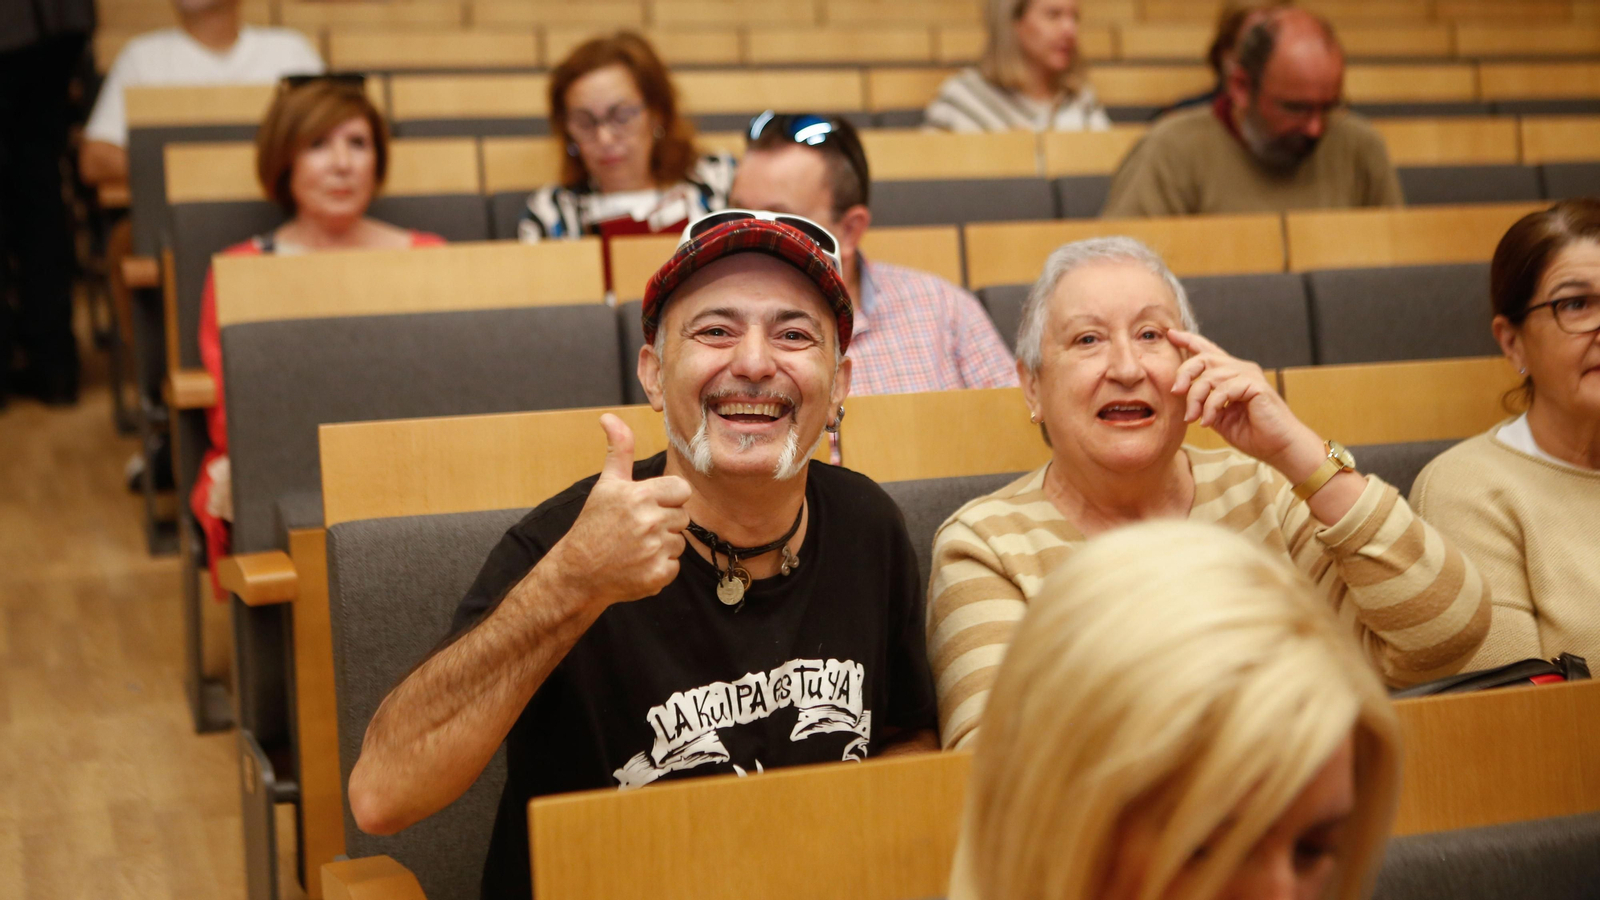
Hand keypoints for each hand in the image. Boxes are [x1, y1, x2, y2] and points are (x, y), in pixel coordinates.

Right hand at [547, 414, 691, 608]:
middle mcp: (648, 522)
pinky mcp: (657, 575)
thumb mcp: (606, 485)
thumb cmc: (594, 525)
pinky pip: (674, 566)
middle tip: (639, 528)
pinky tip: (638, 564)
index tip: (650, 504)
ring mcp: (653, 550)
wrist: (577, 573)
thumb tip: (609, 417)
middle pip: (682, 517)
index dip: (669, 498)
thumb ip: (618, 450)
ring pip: (679, 542)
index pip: (681, 490)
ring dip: (663, 545)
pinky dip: (659, 568)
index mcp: (639, 496)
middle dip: (665, 521)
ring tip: (636, 546)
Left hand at [1167, 330, 1321, 474]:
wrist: (1279, 447)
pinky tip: (1208, 421)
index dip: (1189, 340)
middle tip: (1175, 392)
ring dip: (1196, 398)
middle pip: (1203, 358)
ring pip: (1210, 376)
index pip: (1208, 351)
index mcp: (1231, 374)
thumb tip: (1182, 395)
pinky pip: (1223, 390)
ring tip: (1193, 418)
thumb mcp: (1219, 417)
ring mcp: (1249, 375)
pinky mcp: (1255, 385)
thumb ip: (1204, 403)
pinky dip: (1211, 407)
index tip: (1171, 334)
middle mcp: (1240, 369)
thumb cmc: (1252, 434)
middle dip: (1184, 373)